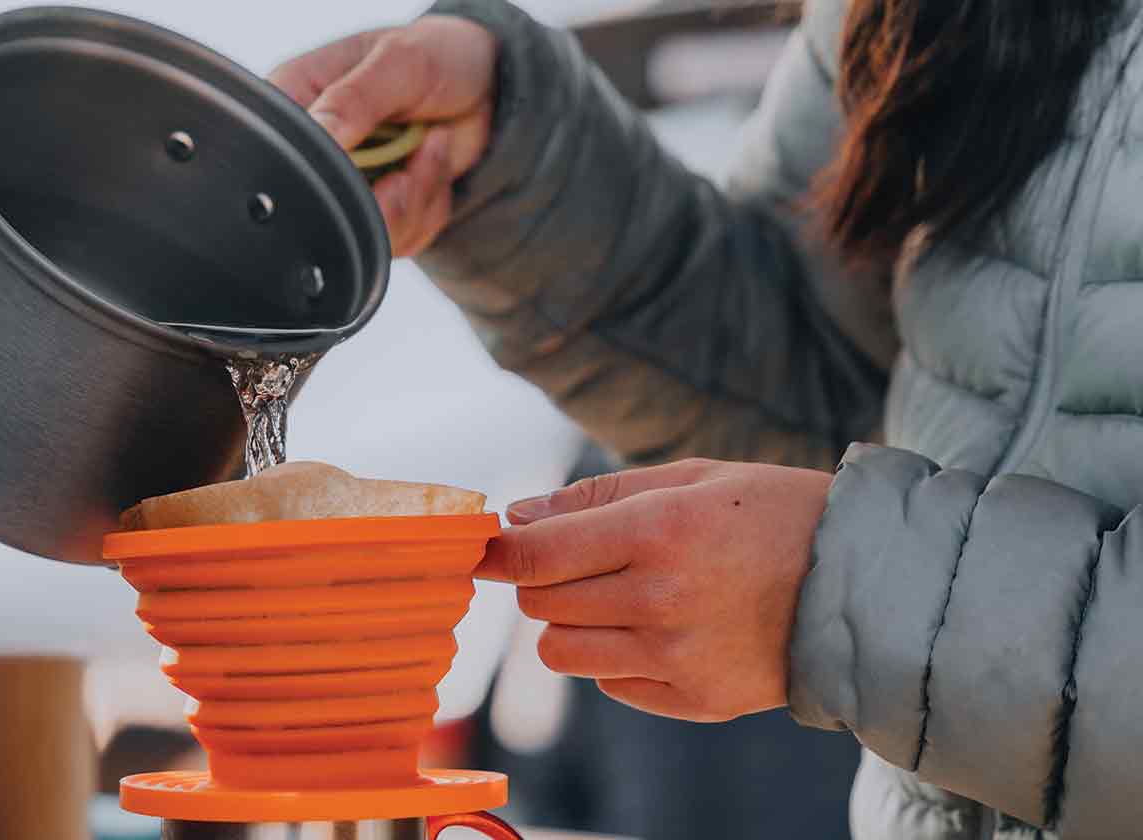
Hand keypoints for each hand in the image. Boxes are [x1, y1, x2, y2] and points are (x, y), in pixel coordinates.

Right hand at [269, 17, 498, 255]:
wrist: (488, 85)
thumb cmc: (436, 56)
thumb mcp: (398, 62)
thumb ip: (354, 98)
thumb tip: (318, 131)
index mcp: (298, 102)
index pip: (279, 154)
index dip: (318, 170)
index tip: (364, 159)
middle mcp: (316, 152)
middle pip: (323, 207)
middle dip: (382, 190)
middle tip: (414, 152)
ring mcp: (348, 186)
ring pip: (367, 231)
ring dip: (414, 198)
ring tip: (429, 146)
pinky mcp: (381, 213)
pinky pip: (399, 239)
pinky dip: (429, 209)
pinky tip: (433, 164)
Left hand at [478, 459, 833, 721]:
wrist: (867, 585)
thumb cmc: (774, 514)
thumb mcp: (692, 478)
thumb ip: (596, 497)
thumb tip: (516, 519)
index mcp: (660, 531)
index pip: (536, 555)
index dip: (495, 552)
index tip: (482, 548)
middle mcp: (662, 599)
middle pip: (541, 603)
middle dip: (543, 579)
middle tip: (579, 560)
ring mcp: (678, 656)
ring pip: (561, 651)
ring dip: (570, 623)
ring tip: (619, 597)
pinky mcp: (694, 699)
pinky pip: (608, 684)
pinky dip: (614, 658)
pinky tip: (659, 629)